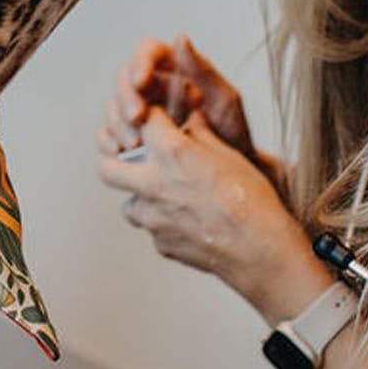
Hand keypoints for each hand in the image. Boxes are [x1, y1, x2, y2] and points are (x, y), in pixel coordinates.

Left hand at [98, 105, 323, 317]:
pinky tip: (189, 220)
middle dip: (116, 159)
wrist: (260, 252)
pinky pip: (151, 228)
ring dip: (141, 196)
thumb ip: (203, 136)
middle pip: (107, 166)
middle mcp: (154, 185)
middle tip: (136, 158)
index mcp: (172, 154)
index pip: (144, 121)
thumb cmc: (253, 202)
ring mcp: (153, 219)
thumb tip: (192, 122)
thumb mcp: (231, 156)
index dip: (152, 116)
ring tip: (169, 194)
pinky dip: (163, 221)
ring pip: (128, 203)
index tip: (158, 119)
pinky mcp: (160, 244)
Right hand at [101, 34, 251, 154]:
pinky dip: (109, 142)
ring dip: (119, 123)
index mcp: (177, 69)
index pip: (149, 52)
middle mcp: (156, 88)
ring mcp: (143, 113)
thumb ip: (203, 70)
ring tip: (137, 142)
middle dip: (126, 99)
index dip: (140, 63)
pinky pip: (109, 134)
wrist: (230, 172)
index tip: (141, 81)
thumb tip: (181, 40)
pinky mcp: (134, 137)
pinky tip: (120, 151)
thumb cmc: (232, 133)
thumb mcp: (225, 100)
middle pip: (125, 80)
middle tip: (138, 118)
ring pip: (114, 107)